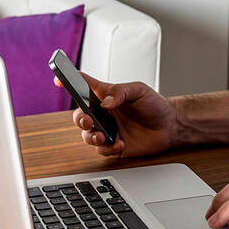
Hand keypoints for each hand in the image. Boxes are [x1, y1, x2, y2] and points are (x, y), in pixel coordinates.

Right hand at [60, 72, 178, 157]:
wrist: (170, 126)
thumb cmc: (154, 105)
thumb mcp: (139, 90)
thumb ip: (120, 93)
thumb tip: (105, 103)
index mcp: (105, 96)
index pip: (83, 85)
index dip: (68, 80)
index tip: (58, 78)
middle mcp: (103, 113)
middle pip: (79, 116)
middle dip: (80, 119)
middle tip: (89, 121)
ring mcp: (107, 130)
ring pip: (87, 135)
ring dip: (91, 136)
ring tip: (103, 136)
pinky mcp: (114, 146)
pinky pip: (101, 150)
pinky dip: (108, 148)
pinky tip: (120, 144)